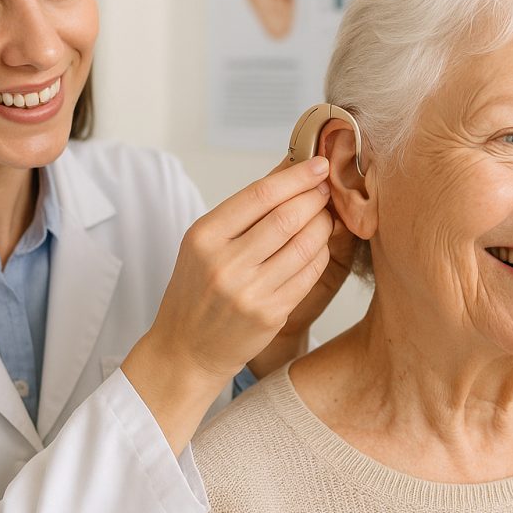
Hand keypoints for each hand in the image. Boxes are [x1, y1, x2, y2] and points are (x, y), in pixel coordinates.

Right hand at [122, 156, 333, 453]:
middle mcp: (225, 263)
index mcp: (204, 236)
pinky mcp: (271, 314)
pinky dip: (321, 253)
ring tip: (325, 216)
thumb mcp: (205, 242)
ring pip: (305, 244)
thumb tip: (288, 165)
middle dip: (316, 197)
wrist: (186, 348)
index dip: (296, 176)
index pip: (260, 194)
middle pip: (288, 217)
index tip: (318, 165)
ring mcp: (249, 291)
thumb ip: (244, 207)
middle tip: (326, 189)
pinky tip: (320, 245)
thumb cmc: (197, 289)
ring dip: (324, 224)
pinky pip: (310, 273)